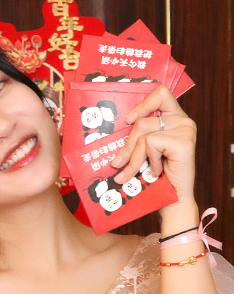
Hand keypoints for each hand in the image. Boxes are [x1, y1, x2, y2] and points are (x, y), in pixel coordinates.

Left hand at [109, 85, 195, 205]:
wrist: (173, 198)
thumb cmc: (155, 175)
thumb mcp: (144, 150)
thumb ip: (137, 135)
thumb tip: (108, 133)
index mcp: (173, 117)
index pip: (160, 94)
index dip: (143, 104)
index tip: (129, 120)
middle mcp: (182, 120)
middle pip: (143, 121)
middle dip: (127, 145)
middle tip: (117, 163)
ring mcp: (185, 129)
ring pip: (143, 135)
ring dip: (133, 158)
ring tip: (129, 174)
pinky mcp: (183, 142)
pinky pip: (151, 144)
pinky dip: (149, 161)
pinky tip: (156, 171)